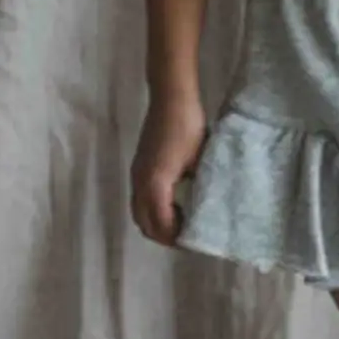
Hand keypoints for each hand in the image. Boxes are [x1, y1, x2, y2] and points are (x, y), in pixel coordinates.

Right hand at [130, 89, 208, 244]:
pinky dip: (152, 209)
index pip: (161, 225)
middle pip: (144, 223)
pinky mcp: (138, 167)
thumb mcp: (199, 161)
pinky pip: (139, 199)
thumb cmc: (188, 127)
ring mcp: (136, 174)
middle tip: (186, 236)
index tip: (194, 240)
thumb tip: (202, 209)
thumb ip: (197, 188)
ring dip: (156, 223)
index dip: (176, 237)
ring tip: (180, 222)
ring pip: (138, 212)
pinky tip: (172, 203)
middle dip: (163, 235)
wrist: (170, 98)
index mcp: (155, 184)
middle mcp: (140, 183)